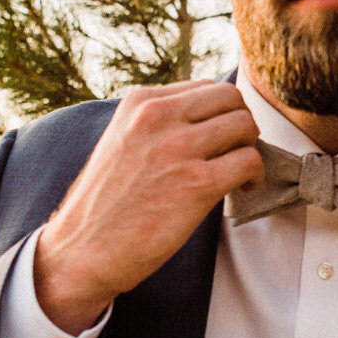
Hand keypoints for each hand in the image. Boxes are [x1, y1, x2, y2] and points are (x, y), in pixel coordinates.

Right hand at [34, 81, 261, 333]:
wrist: (83, 250)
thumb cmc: (105, 204)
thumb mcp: (123, 141)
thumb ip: (159, 124)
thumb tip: (207, 120)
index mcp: (140, 102)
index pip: (205, 88)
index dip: (220, 114)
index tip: (219, 139)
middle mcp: (158, 117)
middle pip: (231, 99)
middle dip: (241, 125)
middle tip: (235, 153)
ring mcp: (178, 148)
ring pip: (244, 126)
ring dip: (250, 149)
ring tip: (239, 173)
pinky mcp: (197, 183)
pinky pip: (249, 161)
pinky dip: (254, 176)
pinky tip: (242, 189)